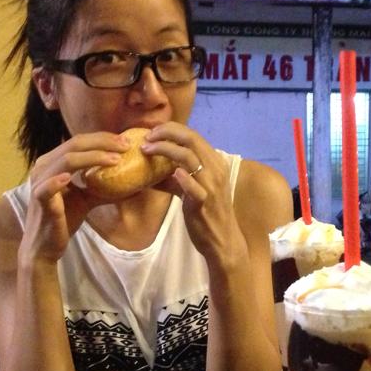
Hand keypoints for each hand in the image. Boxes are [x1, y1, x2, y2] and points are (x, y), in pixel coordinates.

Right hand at [20, 133, 126, 262]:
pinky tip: (72, 178)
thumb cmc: (64, 220)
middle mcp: (44, 167)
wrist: (46, 246)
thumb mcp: (87, 199)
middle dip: (102, 143)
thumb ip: (103, 187)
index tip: (126, 142)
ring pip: (66, 161)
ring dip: (92, 158)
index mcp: (53, 162)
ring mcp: (40, 182)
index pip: (79, 142)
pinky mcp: (39, 200)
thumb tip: (132, 183)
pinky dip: (58, 181)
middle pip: (74, 145)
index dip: (103, 139)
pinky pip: (47, 188)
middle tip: (125, 146)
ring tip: (115, 160)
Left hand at [142, 122, 247, 268]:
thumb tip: (150, 175)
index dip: (171, 129)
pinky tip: (173, 173)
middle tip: (147, 136)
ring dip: (166, 149)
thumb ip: (173, 182)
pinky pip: (194, 187)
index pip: (193, 136)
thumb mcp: (191, 193)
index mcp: (214, 163)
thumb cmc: (207, 215)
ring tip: (147, 149)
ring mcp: (211, 185)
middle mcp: (215, 169)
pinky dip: (183, 178)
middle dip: (166, 132)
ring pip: (190, 158)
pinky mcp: (204, 203)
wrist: (223, 241)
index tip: (152, 133)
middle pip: (191, 139)